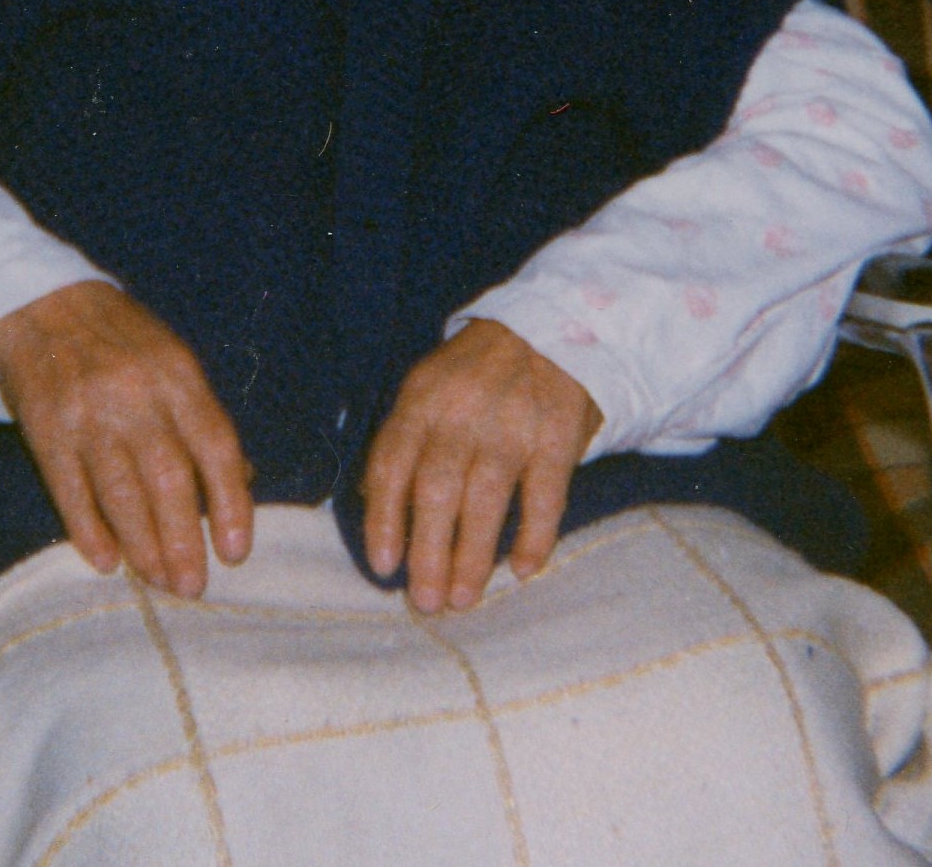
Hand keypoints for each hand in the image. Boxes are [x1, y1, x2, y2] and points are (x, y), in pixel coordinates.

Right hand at [0, 281, 250, 597]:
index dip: (231, 502)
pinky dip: (89, 531)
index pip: (215, 445)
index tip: (236, 550)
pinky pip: (71, 492)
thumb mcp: (172, 359)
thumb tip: (244, 481)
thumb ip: (203, 418)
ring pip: (122, 494)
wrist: (37, 304)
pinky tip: (106, 561)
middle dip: (184, 541)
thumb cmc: (118, 339)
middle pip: (169, 479)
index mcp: (176, 375)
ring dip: (143, 546)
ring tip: (159, 581)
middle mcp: (135, 395)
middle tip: (193, 586)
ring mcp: (88, 415)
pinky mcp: (46, 431)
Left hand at [360, 318, 600, 613]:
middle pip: (436, 491)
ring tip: (464, 599)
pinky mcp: (557, 436)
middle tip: (426, 602)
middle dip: (428, 553)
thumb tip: (373, 507)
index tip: (384, 566)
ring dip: (473, 556)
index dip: (384, 519)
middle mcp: (462, 413)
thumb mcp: (426, 388)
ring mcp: (512, 425)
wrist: (549, 329)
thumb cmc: (474, 375)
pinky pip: (545, 496)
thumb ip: (402, 441)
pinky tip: (524, 569)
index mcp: (421, 400)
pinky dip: (535, 536)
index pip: (392, 464)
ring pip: (486, 500)